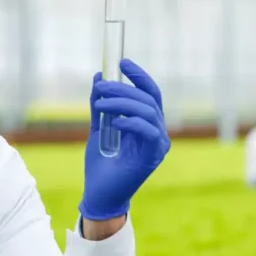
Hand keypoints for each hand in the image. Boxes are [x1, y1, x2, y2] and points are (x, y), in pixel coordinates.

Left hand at [78, 59, 170, 220]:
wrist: (99, 193)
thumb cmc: (101, 164)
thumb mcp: (98, 127)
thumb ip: (100, 105)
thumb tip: (98, 77)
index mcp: (148, 123)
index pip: (150, 93)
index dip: (138, 75)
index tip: (121, 62)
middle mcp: (157, 132)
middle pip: (148, 99)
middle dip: (124, 88)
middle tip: (101, 86)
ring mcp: (158, 145)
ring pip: (147, 111)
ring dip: (122, 102)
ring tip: (101, 103)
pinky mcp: (153, 157)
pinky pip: (148, 131)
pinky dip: (131, 122)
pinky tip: (114, 122)